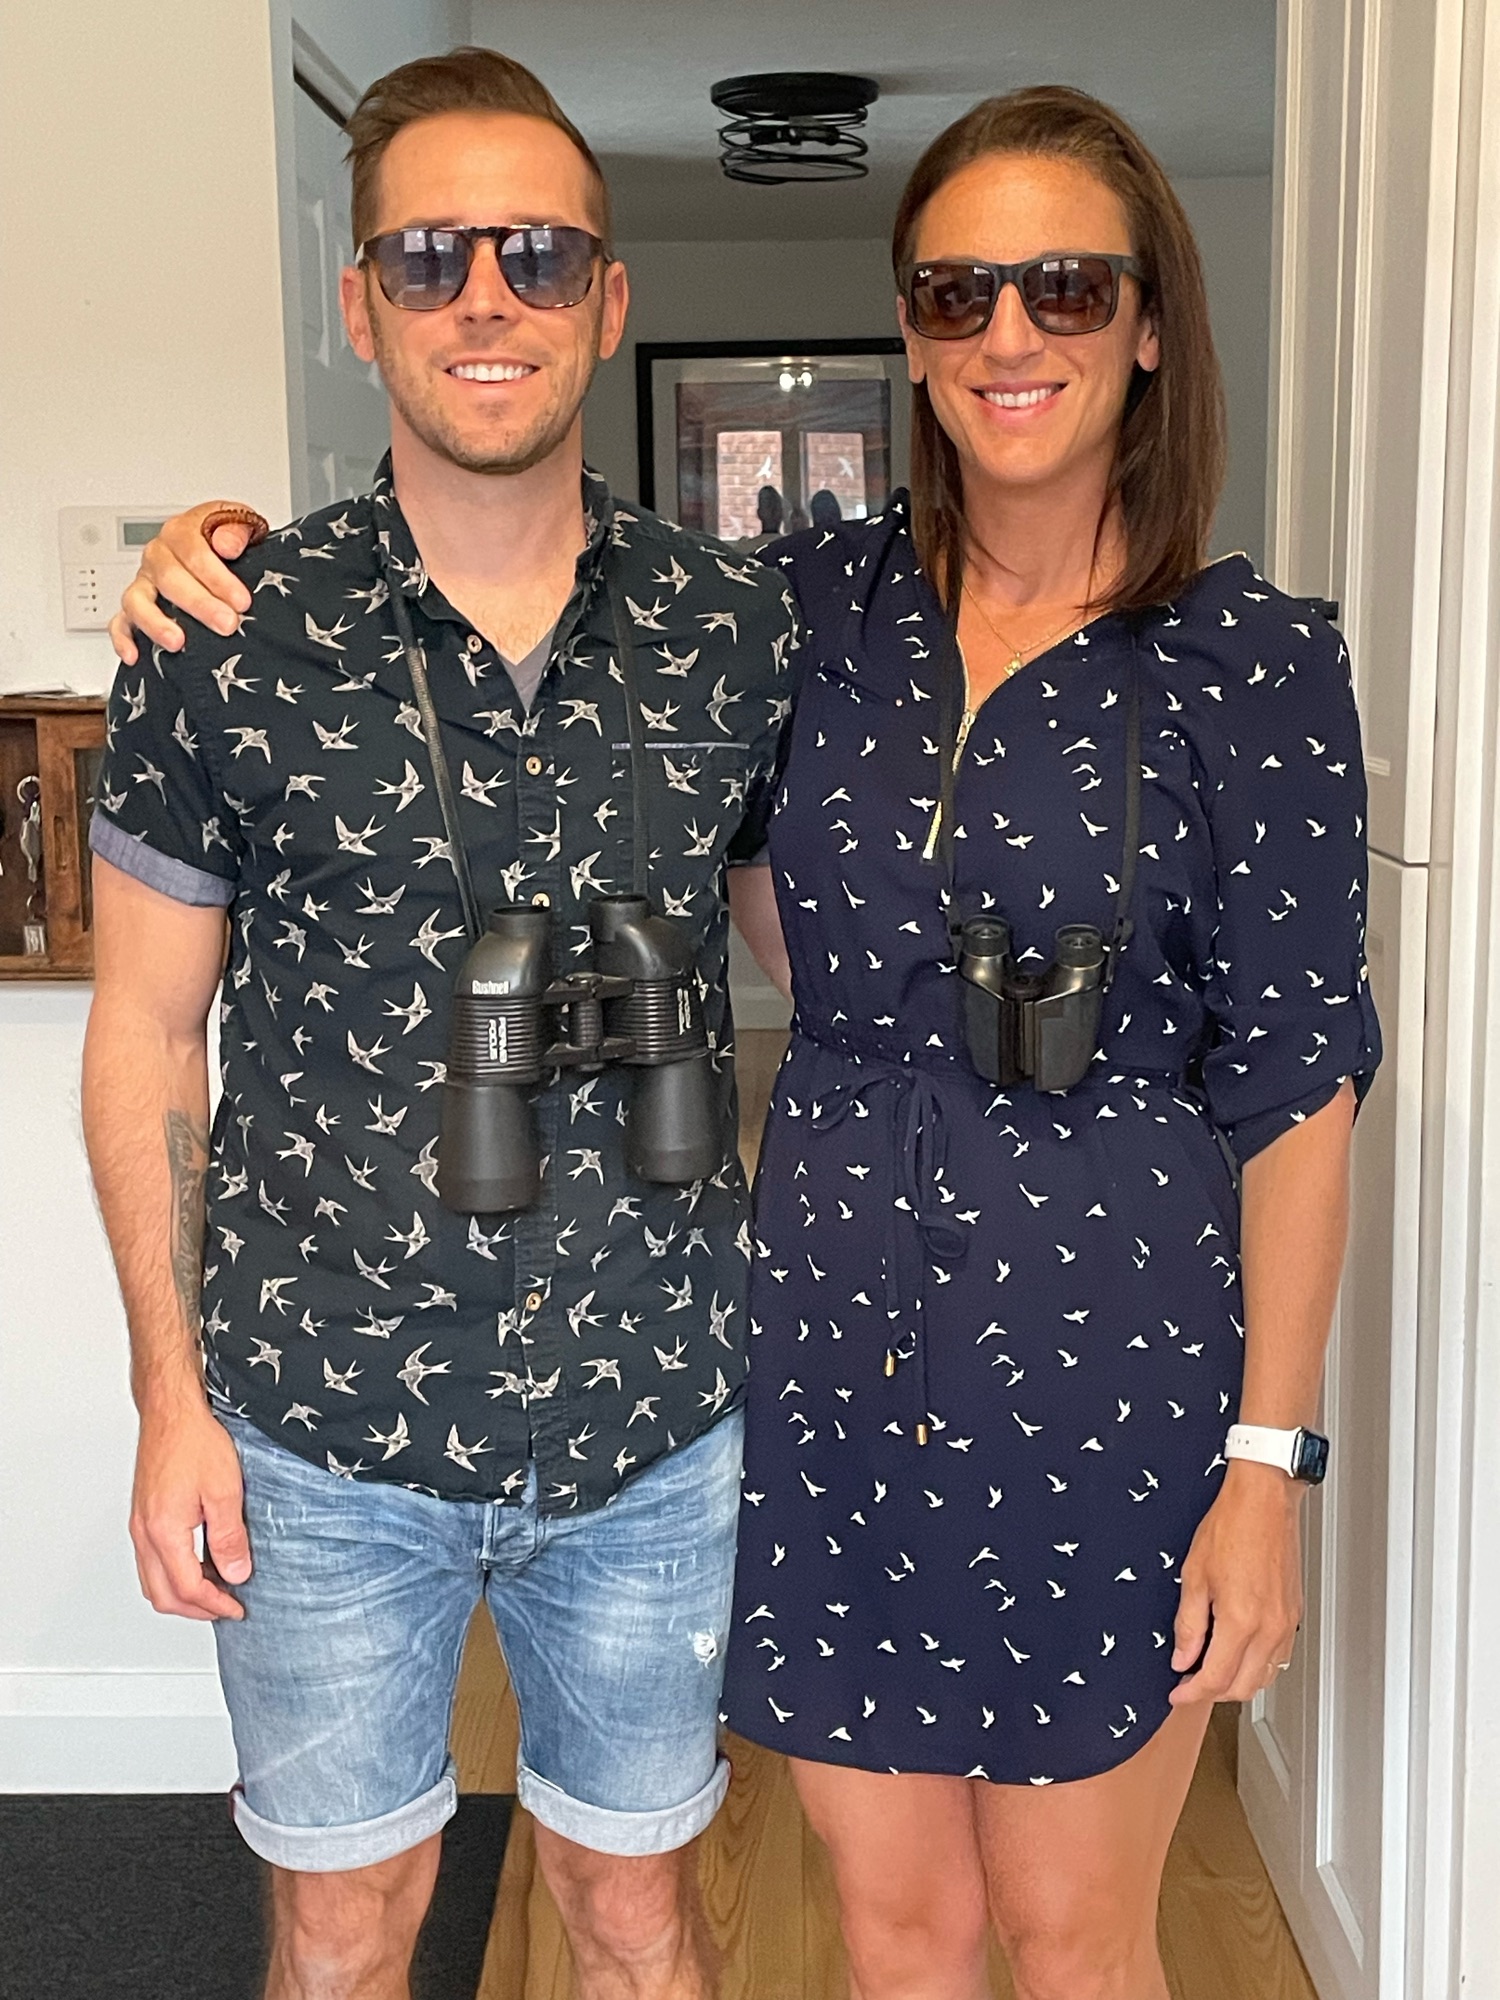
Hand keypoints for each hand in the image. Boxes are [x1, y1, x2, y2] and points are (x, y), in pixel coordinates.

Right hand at [108, 501, 259, 664]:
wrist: (224, 552)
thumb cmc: (230, 540)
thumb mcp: (243, 524)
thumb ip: (237, 529)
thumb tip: (227, 544)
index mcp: (181, 532)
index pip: (193, 551)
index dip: (217, 578)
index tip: (241, 600)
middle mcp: (158, 556)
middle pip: (169, 578)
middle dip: (200, 604)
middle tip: (227, 624)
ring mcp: (144, 582)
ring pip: (137, 600)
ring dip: (156, 622)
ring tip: (178, 641)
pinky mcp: (136, 607)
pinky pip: (120, 622)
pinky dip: (123, 638)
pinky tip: (134, 655)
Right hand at [129, 1394, 251, 1619]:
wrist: (172, 1412)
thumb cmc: (194, 1441)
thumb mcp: (225, 1491)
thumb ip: (229, 1538)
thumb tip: (236, 1573)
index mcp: (164, 1530)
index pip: (186, 1588)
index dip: (214, 1605)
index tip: (236, 1608)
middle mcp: (145, 1532)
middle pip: (162, 1595)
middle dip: (195, 1609)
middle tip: (225, 1607)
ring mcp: (140, 1524)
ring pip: (152, 1581)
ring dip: (182, 1594)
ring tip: (215, 1589)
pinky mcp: (143, 1515)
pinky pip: (151, 1560)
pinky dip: (173, 1573)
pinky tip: (198, 1563)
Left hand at [1168, 1460, 1302, 1704]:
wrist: (1264, 1501)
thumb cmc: (1231, 1526)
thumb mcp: (1194, 1575)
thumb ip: (1188, 1624)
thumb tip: (1182, 1657)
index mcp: (1240, 1621)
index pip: (1216, 1679)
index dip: (1192, 1693)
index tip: (1178, 1692)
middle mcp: (1269, 1628)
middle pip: (1242, 1687)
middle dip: (1214, 1692)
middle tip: (1190, 1680)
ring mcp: (1285, 1624)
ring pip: (1264, 1677)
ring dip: (1237, 1682)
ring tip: (1212, 1667)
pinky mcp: (1294, 1615)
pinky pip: (1277, 1658)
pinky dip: (1257, 1666)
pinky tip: (1239, 1652)